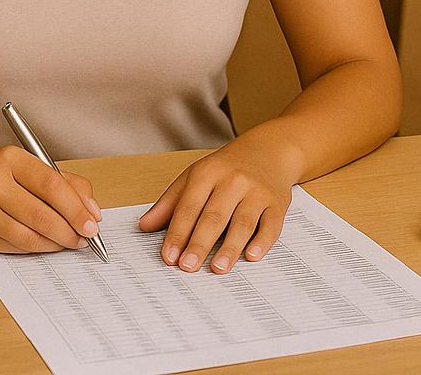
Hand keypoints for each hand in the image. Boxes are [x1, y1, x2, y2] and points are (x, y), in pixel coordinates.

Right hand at [0, 145, 100, 253]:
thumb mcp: (30, 165)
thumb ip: (66, 182)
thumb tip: (92, 211)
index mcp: (9, 158)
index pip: (51, 184)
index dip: (76, 207)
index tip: (93, 222)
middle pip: (42, 214)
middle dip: (71, 230)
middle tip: (86, 237)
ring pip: (29, 235)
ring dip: (56, 243)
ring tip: (71, 242)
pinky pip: (16, 247)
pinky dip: (38, 248)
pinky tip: (48, 244)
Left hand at [137, 134, 298, 274]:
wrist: (268, 151)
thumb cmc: (226, 169)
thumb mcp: (194, 177)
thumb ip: (170, 203)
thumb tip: (144, 226)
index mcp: (208, 174)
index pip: (189, 207)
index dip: (178, 233)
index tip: (169, 256)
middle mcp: (233, 181)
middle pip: (214, 216)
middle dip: (200, 243)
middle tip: (188, 266)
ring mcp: (257, 192)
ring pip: (242, 222)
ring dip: (229, 247)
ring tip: (218, 268)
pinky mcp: (277, 204)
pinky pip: (270, 225)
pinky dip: (262, 241)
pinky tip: (252, 256)